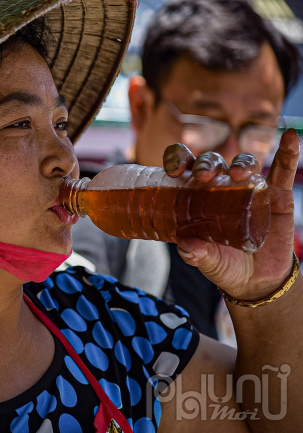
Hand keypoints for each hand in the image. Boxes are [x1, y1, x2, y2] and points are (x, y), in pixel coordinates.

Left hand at [162, 129, 300, 299]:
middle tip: (202, 176)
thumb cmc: (224, 264)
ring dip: (241, 163)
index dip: (178, 161)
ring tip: (237, 174)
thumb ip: (196, 254)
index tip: (173, 169)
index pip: (185, 168)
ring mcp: (250, 188)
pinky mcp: (277, 195)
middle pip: (214, 163)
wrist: (257, 279)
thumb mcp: (206, 261)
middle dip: (206, 164)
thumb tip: (186, 245)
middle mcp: (222, 186)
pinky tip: (290, 137)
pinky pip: (283, 171)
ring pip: (245, 164)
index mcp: (198, 195)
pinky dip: (288, 152)